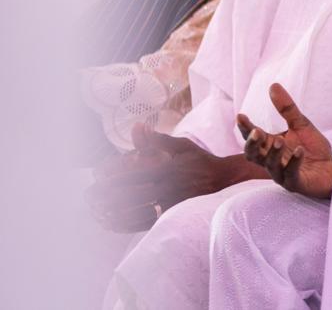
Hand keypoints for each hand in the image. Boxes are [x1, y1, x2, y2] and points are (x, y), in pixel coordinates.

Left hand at [86, 125, 225, 231]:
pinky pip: (146, 222)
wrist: (225, 181)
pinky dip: (127, 224)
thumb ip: (157, 139)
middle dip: (107, 196)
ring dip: (114, 212)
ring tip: (96, 211)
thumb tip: (137, 125)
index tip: (96, 180)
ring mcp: (171, 203)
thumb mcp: (182, 146)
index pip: (134, 174)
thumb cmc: (201, 161)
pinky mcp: (173, 215)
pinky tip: (114, 223)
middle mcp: (169, 187)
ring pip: (137, 210)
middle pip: (131, 194)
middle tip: (89, 196)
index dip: (113, 179)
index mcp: (168, 168)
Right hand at [237, 83, 331, 199]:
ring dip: (274, 153)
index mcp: (270, 145)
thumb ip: (287, 108)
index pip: (253, 137)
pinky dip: (294, 162)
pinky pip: (291, 174)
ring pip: (270, 165)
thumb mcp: (301, 124)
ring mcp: (282, 173)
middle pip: (253, 155)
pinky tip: (300, 151)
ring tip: (280, 141)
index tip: (240, 116)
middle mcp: (272, 160)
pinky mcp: (295, 183)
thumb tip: (273, 85)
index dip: (245, 128)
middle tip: (256, 132)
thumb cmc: (312, 148)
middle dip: (252, 144)